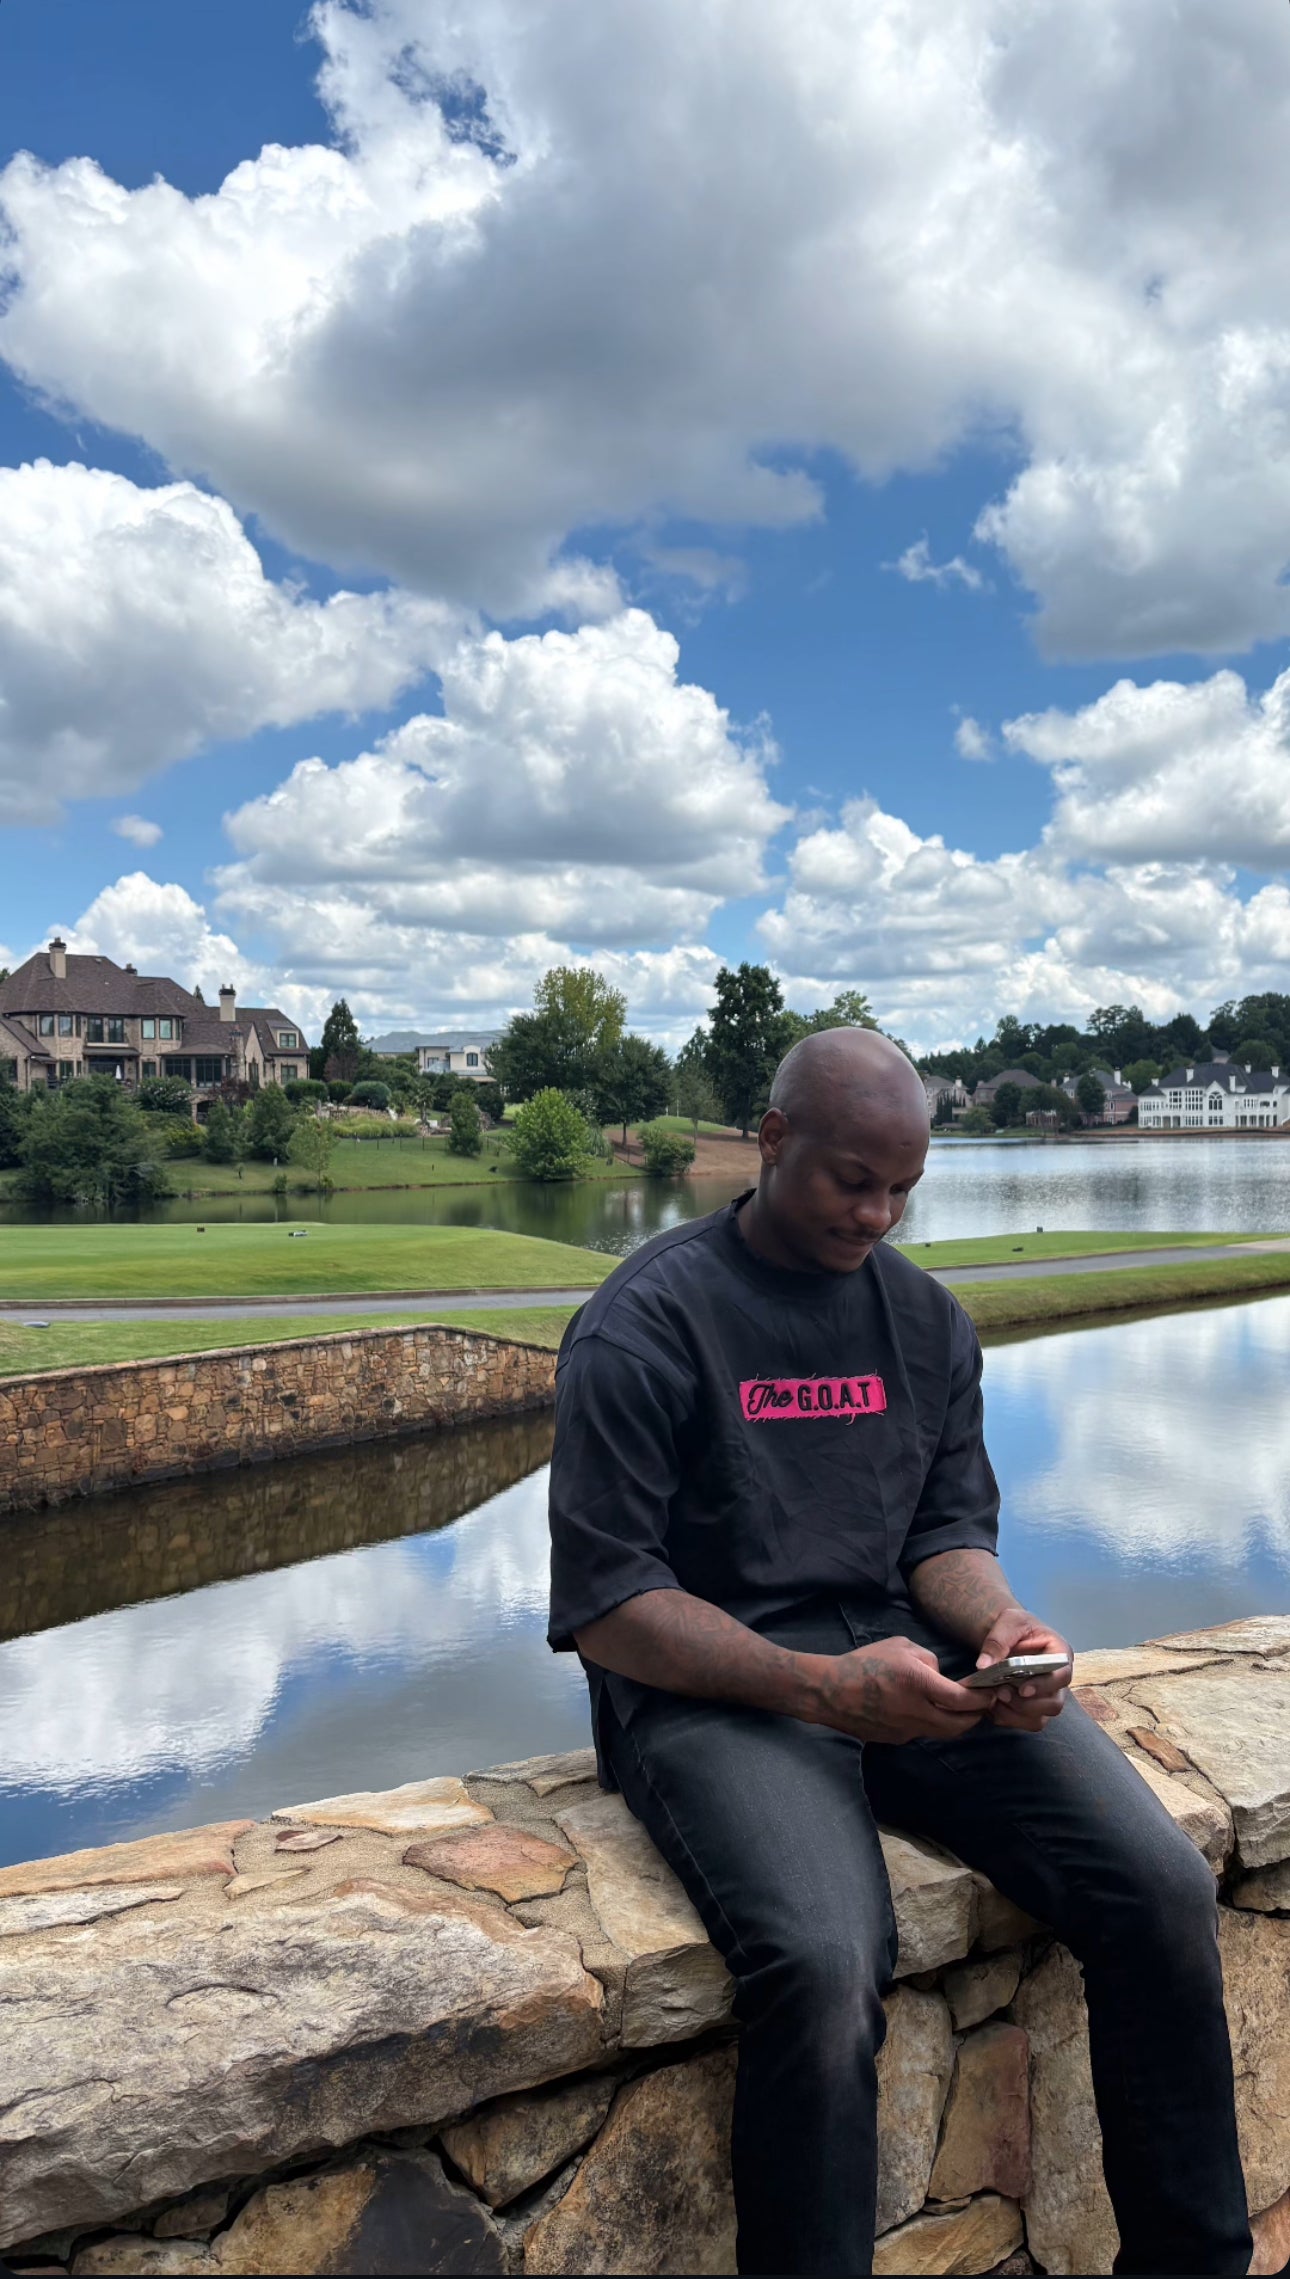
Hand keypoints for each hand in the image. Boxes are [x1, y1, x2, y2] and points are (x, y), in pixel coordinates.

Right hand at [807, 1635, 986, 1744]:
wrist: (831, 1691)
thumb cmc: (865, 1662)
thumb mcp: (901, 1647)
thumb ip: (929, 1660)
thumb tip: (941, 1676)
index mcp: (919, 1684)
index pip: (963, 1700)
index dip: (982, 1698)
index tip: (991, 1691)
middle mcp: (916, 1711)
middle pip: (960, 1725)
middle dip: (977, 1716)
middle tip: (983, 1705)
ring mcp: (907, 1729)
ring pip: (944, 1732)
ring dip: (957, 1722)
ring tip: (962, 1710)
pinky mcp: (897, 1739)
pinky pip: (923, 1732)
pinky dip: (933, 1723)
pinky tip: (927, 1710)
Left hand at [974, 1607, 1071, 1732]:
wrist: (1008, 1636)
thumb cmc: (1014, 1626)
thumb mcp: (1007, 1622)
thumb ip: (997, 1642)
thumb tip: (983, 1666)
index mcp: (1059, 1655)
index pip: (1062, 1676)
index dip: (1045, 1686)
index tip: (1023, 1690)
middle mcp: (1057, 1680)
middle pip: (1054, 1704)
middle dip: (1027, 1705)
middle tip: (1002, 1693)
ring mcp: (1046, 1696)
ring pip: (1040, 1719)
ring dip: (1015, 1714)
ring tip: (995, 1698)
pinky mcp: (1033, 1708)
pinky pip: (1025, 1723)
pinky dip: (1007, 1718)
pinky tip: (992, 1704)